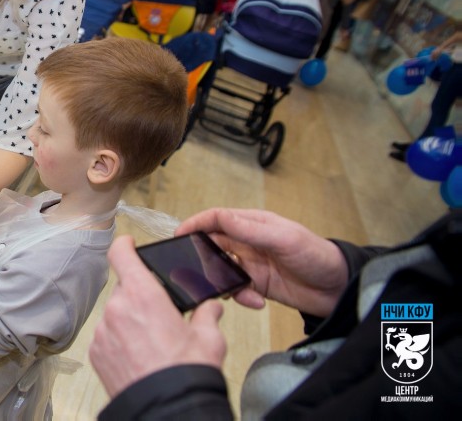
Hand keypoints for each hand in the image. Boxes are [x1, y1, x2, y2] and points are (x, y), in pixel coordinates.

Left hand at [90, 236, 225, 397]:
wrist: (167, 409)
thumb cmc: (186, 373)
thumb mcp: (208, 339)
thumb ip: (207, 315)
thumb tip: (210, 308)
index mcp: (143, 295)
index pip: (122, 255)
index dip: (125, 245)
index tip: (128, 243)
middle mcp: (118, 308)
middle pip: (125, 289)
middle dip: (140, 297)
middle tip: (158, 315)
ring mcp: (103, 331)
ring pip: (116, 314)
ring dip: (129, 320)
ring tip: (151, 342)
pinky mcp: (96, 352)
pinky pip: (107, 336)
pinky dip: (119, 340)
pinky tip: (138, 355)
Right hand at [176, 208, 347, 317]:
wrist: (339, 289)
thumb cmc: (316, 255)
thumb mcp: (282, 238)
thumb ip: (249, 229)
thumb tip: (218, 217)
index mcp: (253, 223)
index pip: (216, 218)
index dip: (196, 224)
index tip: (179, 235)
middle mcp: (248, 242)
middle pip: (213, 245)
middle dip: (204, 258)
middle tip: (196, 271)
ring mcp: (251, 264)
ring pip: (221, 270)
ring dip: (223, 281)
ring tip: (236, 290)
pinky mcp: (256, 285)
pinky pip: (236, 289)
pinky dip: (241, 297)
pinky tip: (255, 301)